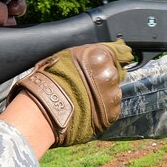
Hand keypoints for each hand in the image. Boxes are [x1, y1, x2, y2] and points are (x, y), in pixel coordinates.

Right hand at [11, 41, 132, 146]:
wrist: (46, 108)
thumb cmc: (50, 81)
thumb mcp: (67, 56)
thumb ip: (89, 55)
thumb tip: (102, 53)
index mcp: (100, 56)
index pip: (120, 52)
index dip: (115, 58)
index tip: (116, 61)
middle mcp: (109, 74)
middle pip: (114, 74)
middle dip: (104, 79)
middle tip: (87, 85)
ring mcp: (112, 95)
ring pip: (113, 93)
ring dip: (104, 95)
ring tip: (84, 100)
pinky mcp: (111, 114)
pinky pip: (111, 110)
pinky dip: (103, 111)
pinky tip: (87, 110)